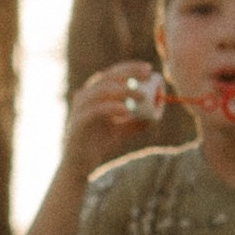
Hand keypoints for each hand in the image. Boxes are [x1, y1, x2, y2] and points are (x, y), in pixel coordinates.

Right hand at [64, 60, 161, 176]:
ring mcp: (80, 108)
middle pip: (108, 76)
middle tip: (147, 74)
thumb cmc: (99, 145)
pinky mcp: (78, 121)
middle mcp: (85, 96)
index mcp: (94, 94)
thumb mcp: (121, 131)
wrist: (79, 165)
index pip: (113, 73)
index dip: (130, 68)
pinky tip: (127, 110)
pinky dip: (113, 107)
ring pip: (102, 91)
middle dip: (129, 73)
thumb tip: (156, 116)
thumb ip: (135, 122)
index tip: (148, 69)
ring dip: (124, 90)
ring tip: (142, 96)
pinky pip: (96, 110)